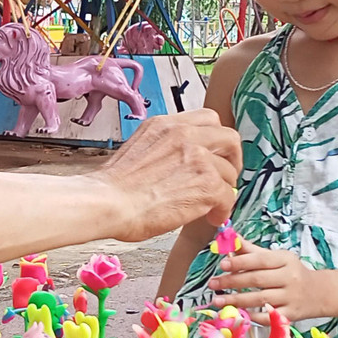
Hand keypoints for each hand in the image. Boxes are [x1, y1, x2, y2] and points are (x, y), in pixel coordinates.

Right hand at [95, 110, 241, 241]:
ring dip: (223, 189)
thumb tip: (179, 168)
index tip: (213, 155)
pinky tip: (210, 217)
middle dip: (232, 159)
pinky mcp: (206, 183)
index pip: (207, 119)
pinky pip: (228, 196)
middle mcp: (183, 134)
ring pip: (229, 171)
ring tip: (210, 206)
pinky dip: (222, 209)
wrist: (106, 203)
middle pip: (229, 138)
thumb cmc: (112, 189)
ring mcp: (197, 157)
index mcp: (164, 125)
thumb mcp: (138, 151)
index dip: (215, 140)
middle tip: (224, 177)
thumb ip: (164, 150)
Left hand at [208, 240, 321, 320]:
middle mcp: (290, 278)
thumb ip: (252, 251)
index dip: (240, 262)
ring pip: (260, 299)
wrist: (321, 293)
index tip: (222, 264)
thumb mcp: (277, 258)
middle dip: (232, 282)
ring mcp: (291, 298)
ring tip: (217, 300)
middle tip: (212, 284)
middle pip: (257, 280)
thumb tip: (231, 238)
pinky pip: (268, 317)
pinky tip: (237, 314)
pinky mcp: (291, 315)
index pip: (260, 260)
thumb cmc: (292, 273)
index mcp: (285, 260)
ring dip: (236, 300)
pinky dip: (251, 316)